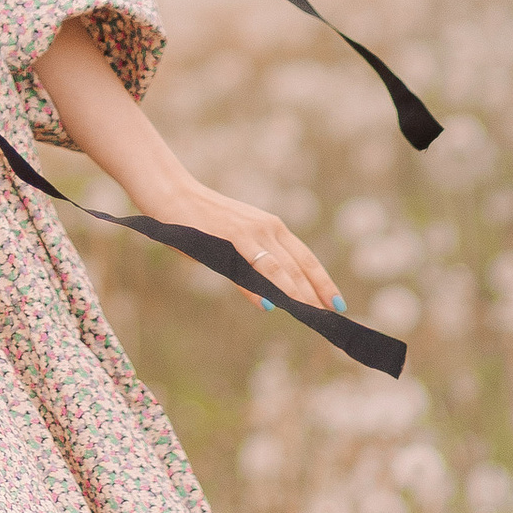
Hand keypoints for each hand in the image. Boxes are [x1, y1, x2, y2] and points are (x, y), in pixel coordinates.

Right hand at [140, 179, 338, 315]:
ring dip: (295, 292)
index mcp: (273, 228)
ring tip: (308, 313)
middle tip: (328, 317)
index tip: (337, 303)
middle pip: (299, 265)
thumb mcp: (237, 243)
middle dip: (315, 293)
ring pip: (280, 267)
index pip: (306, 259)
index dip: (323, 282)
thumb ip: (255, 265)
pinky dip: (259, 287)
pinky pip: (250, 266)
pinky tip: (269, 304)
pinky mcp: (230, 235)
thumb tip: (270, 297)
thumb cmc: (204, 223)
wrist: (175, 195)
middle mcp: (268, 227)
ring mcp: (250, 231)